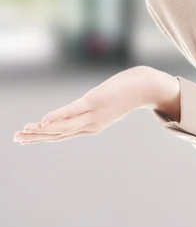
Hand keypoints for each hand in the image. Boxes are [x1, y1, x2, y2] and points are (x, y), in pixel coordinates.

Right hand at [13, 65, 168, 144]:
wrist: (147, 87)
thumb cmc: (129, 91)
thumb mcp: (110, 100)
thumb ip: (98, 104)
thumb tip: (90, 102)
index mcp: (92, 125)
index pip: (63, 134)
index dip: (43, 137)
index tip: (25, 138)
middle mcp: (91, 124)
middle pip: (59, 134)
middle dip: (36, 137)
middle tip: (16, 139)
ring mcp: (93, 114)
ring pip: (62, 127)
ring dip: (40, 131)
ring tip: (22, 133)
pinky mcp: (95, 102)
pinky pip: (72, 112)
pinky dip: (57, 117)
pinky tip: (42, 122)